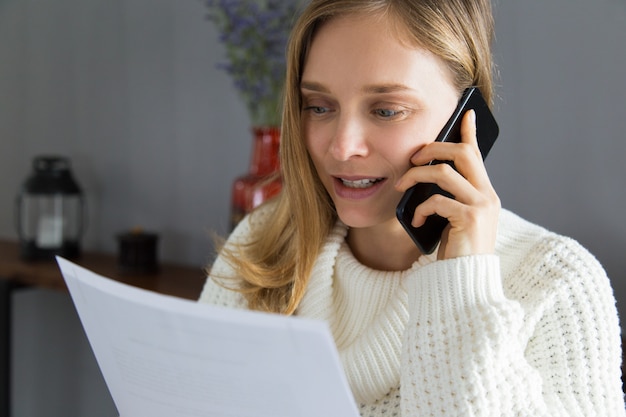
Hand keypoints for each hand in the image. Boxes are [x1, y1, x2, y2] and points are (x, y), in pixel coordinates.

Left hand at [395, 110, 499, 259]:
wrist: (466, 282)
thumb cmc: (457, 251)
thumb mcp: (453, 219)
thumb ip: (448, 198)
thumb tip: (424, 176)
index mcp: (484, 193)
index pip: (477, 155)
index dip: (469, 132)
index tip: (463, 114)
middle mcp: (487, 196)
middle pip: (462, 154)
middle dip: (434, 149)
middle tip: (413, 157)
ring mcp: (481, 206)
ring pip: (444, 173)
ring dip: (416, 176)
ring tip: (401, 186)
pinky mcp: (470, 219)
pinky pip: (438, 201)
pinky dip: (422, 207)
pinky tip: (417, 219)